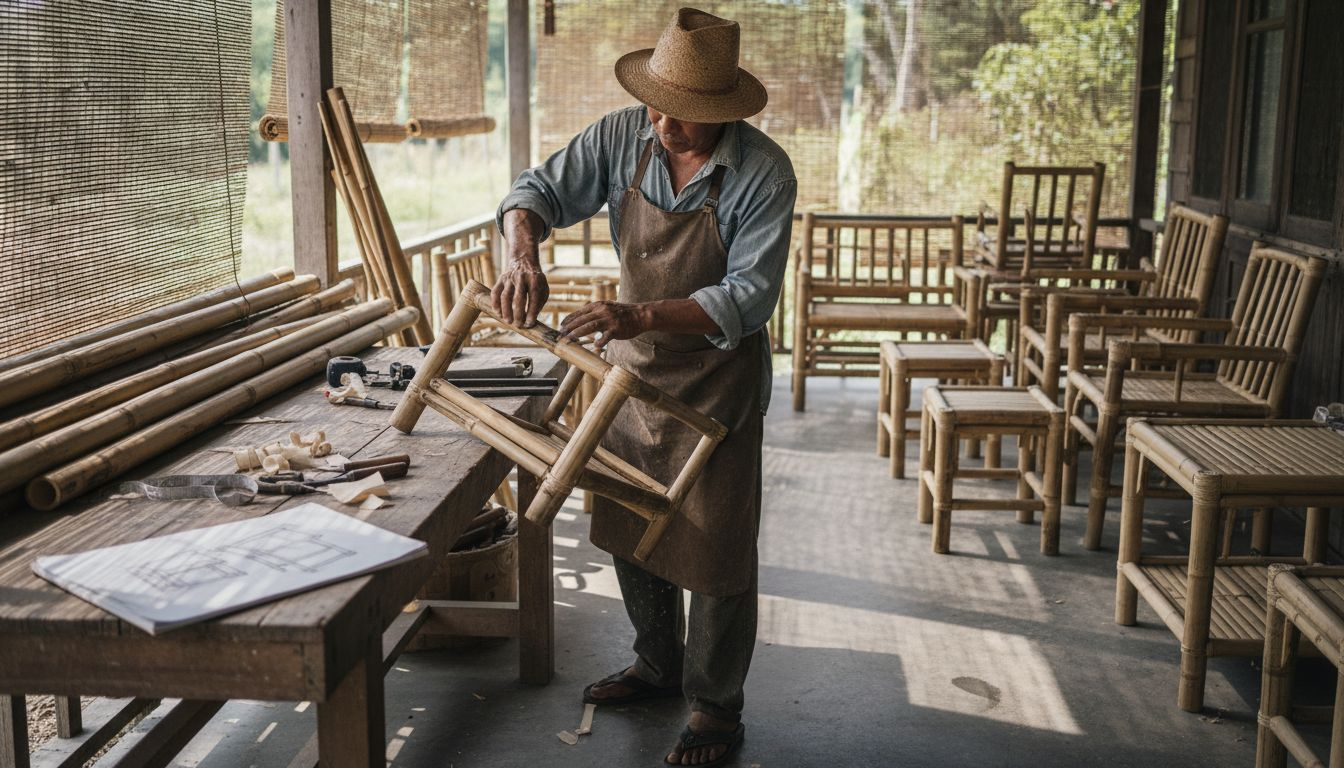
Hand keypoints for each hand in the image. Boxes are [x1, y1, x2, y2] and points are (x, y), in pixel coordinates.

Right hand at [492, 208, 548, 325]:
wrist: (523, 260)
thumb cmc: (535, 280)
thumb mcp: (543, 287)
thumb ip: (539, 302)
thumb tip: (531, 320)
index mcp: (535, 280)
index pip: (533, 297)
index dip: (532, 312)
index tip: (529, 323)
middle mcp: (522, 278)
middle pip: (518, 298)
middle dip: (518, 314)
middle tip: (518, 325)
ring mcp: (510, 278)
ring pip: (505, 296)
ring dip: (506, 311)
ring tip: (508, 322)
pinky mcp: (501, 279)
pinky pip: (495, 292)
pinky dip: (495, 304)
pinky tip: (498, 313)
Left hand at [559, 301, 647, 348]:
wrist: (640, 315)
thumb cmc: (622, 314)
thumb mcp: (606, 308)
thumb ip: (594, 313)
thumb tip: (580, 322)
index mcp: (598, 305)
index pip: (579, 312)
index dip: (568, 320)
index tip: (560, 327)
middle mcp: (602, 311)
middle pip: (582, 319)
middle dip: (569, 327)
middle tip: (560, 334)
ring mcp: (609, 319)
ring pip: (590, 325)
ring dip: (578, 332)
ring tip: (570, 338)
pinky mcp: (617, 328)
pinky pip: (607, 336)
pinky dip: (600, 341)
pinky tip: (595, 346)